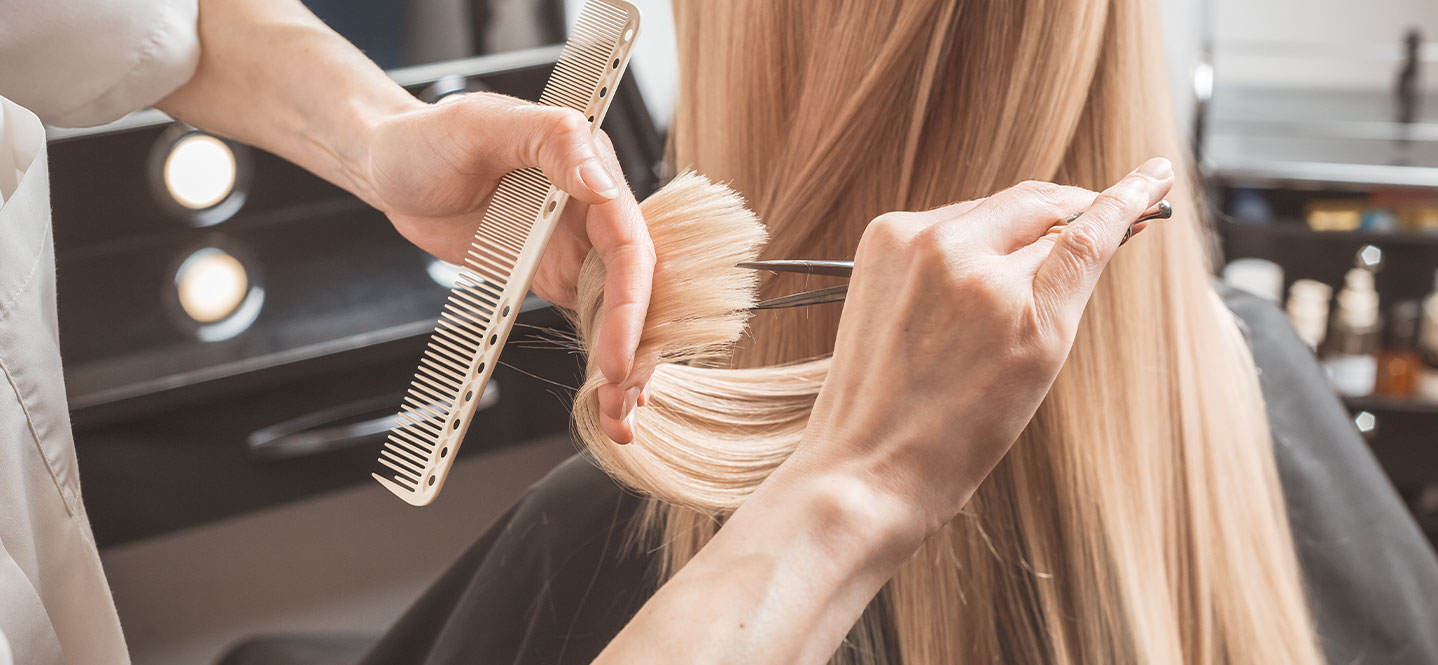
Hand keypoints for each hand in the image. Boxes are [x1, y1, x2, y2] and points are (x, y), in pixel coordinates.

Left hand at [360, 93, 656, 435]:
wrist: (390, 167)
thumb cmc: (428, 138)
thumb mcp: (481, 126)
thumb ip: (550, 142)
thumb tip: (601, 182)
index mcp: (590, 170)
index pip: (629, 243)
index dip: (632, 302)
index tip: (617, 354)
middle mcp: (594, 212)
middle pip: (639, 286)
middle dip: (640, 346)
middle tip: (626, 400)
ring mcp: (577, 248)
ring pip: (622, 311)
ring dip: (627, 363)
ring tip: (621, 416)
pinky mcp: (554, 276)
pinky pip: (589, 321)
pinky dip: (602, 361)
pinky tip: (606, 400)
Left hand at [791, 159, 1174, 534]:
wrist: (868, 464)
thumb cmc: (956, 435)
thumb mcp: (1038, 366)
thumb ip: (1066, 289)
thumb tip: (1093, 229)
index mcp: (1013, 303)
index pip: (1087, 230)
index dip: (1128, 196)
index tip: (1155, 174)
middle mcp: (959, 257)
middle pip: (1039, 205)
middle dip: (1073, 210)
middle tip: (1107, 213)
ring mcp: (912, 242)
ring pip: (993, 210)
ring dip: (1019, 227)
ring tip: (1023, 276)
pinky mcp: (880, 240)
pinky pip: (948, 221)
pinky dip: (971, 238)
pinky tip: (973, 277)